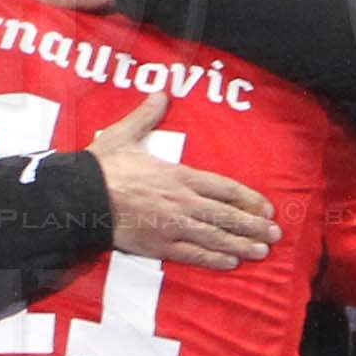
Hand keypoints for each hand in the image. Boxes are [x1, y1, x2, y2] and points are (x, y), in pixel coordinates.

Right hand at [89, 94, 275, 271]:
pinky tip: (231, 262)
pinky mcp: (159, 246)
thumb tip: (161, 92)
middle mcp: (183, 202)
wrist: (81, 198)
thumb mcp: (126, 134)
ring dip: (241, 243)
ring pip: (215, 236)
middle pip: (227, 214)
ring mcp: (173, 226)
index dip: (248, 198)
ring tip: (261, 250)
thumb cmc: (103, 167)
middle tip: (274, 233)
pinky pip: (193, 254)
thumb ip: (147, 115)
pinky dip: (214, 258)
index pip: (224, 187)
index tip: (266, 206)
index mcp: (179, 175)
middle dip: (253, 224)